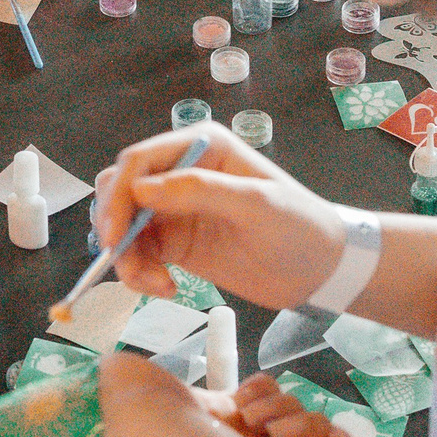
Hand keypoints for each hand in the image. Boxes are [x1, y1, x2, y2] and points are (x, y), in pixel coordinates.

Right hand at [94, 125, 347, 312]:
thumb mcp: (256, 205)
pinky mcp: (176, 242)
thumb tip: (140, 189)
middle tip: (127, 265)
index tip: (114, 235)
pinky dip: (139, 272)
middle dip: (114, 227)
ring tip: (154, 285)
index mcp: (201, 147)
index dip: (120, 195)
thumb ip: (199, 191)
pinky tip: (165, 288)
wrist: (321, 271)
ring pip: (124, 225)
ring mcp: (175, 208)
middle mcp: (180, 171)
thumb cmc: (299, 227)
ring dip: (126, 256)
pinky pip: (139, 253)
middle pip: (121, 190)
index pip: (140, 160)